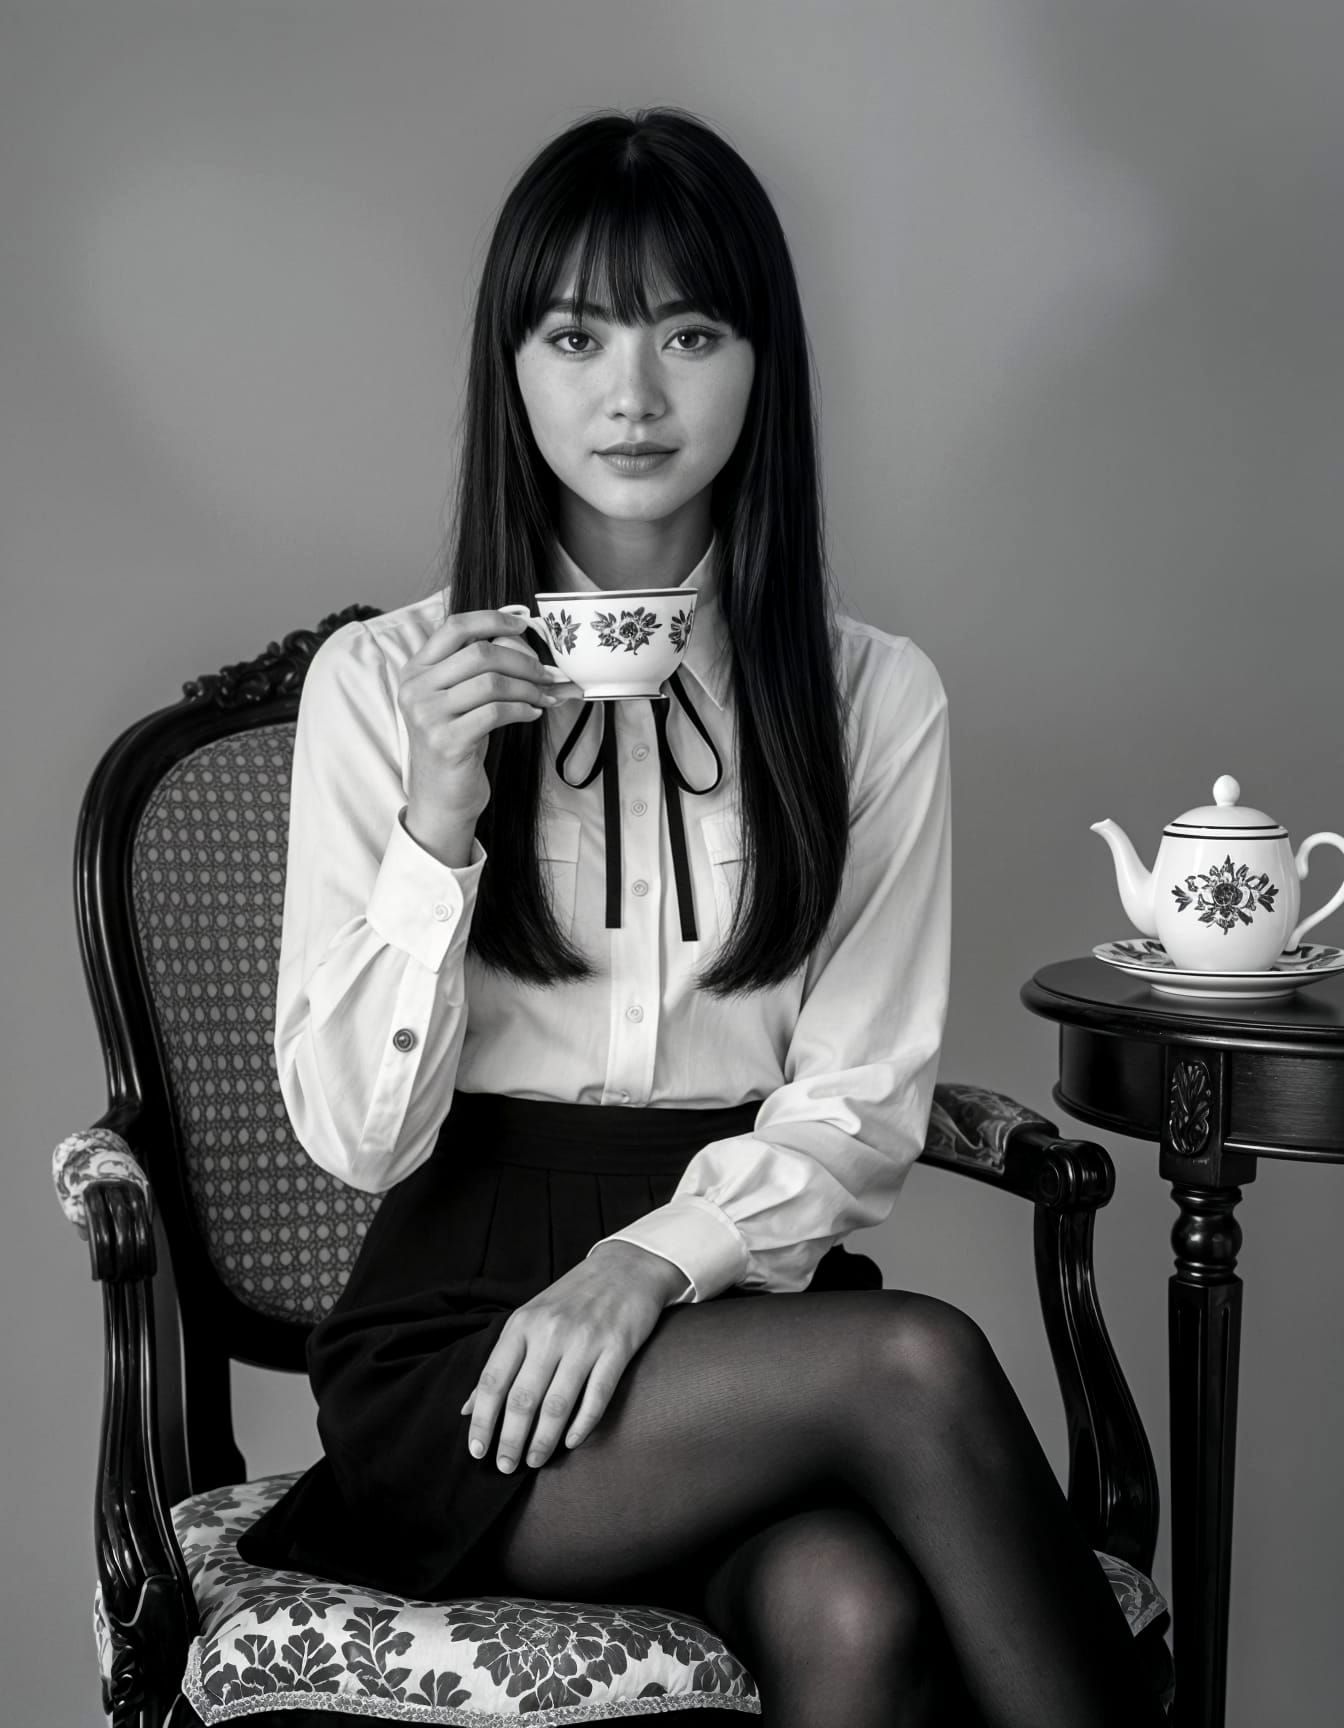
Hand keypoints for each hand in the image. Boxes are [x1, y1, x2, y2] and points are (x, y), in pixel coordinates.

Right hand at [396, 607, 582, 828]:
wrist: (442, 797)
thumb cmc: (457, 743)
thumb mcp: (458, 700)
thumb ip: (476, 669)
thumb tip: (523, 641)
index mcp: (416, 670)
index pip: (454, 627)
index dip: (492, 619)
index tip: (523, 625)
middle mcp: (416, 689)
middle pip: (480, 653)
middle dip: (522, 660)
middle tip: (546, 673)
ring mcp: (428, 715)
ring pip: (491, 682)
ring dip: (528, 687)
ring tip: (544, 696)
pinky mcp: (446, 741)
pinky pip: (495, 713)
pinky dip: (522, 710)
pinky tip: (532, 714)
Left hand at [460, 1243, 687, 1471]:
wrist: (626, 1267)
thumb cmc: (571, 1298)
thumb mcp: (528, 1319)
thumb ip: (500, 1362)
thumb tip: (466, 1408)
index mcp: (523, 1324)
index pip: (493, 1380)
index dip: (482, 1419)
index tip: (477, 1450)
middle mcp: (550, 1332)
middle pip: (522, 1398)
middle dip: (510, 1439)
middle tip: (505, 1466)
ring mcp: (586, 1340)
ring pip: (557, 1403)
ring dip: (543, 1440)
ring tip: (534, 1461)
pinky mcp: (618, 1348)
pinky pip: (597, 1395)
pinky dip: (582, 1424)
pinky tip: (571, 1442)